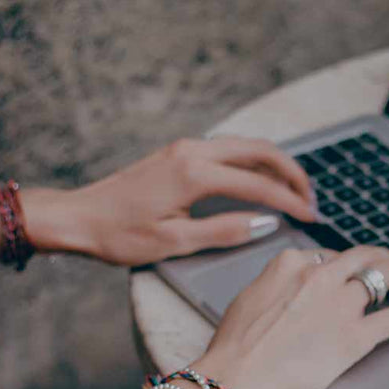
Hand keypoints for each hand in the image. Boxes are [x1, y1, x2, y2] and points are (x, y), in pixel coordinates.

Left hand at [26, 136, 316, 265]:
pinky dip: (253, 162)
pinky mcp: (178, 153)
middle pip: (260, 151)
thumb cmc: (119, 234)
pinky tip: (261, 181)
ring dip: (274, 165)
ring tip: (293, 191)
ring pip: (245, 146)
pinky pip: (228, 150)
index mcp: (194, 174)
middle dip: (292, 173)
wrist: (77, 217)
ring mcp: (184, 149)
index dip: (290, 201)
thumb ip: (224, 231)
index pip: (258, 184)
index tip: (310, 217)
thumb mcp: (174, 242)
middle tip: (311, 199)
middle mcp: (192, 152)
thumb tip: (265, 223)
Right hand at [189, 246, 388, 388]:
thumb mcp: (250, 298)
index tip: (351, 269)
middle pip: (362, 257)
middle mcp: (319, 276)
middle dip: (382, 257)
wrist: (235, 380)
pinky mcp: (355, 336)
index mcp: (290, 263)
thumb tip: (289, 286)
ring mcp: (340, 304)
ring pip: (383, 279)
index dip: (344, 264)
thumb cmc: (233, 349)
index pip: (328, 256)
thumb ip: (277, 285)